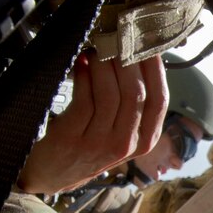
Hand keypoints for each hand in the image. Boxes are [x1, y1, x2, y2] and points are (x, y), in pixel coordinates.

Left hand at [18, 51, 167, 193]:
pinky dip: (84, 76)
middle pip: (135, 94)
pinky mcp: (73, 139)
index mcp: (144, 140)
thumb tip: (138, 56)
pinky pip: (84, 99)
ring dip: (104, 66)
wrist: (52, 173)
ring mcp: (99, 144)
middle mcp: (125, 144)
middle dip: (127, 61)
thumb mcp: (119, 130)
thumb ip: (132, 103)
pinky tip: (82, 62)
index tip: (146, 43)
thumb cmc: (88, 143)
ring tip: (97, 48)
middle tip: (118, 38)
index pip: (159, 101)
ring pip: (110, 95)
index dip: (155, 69)